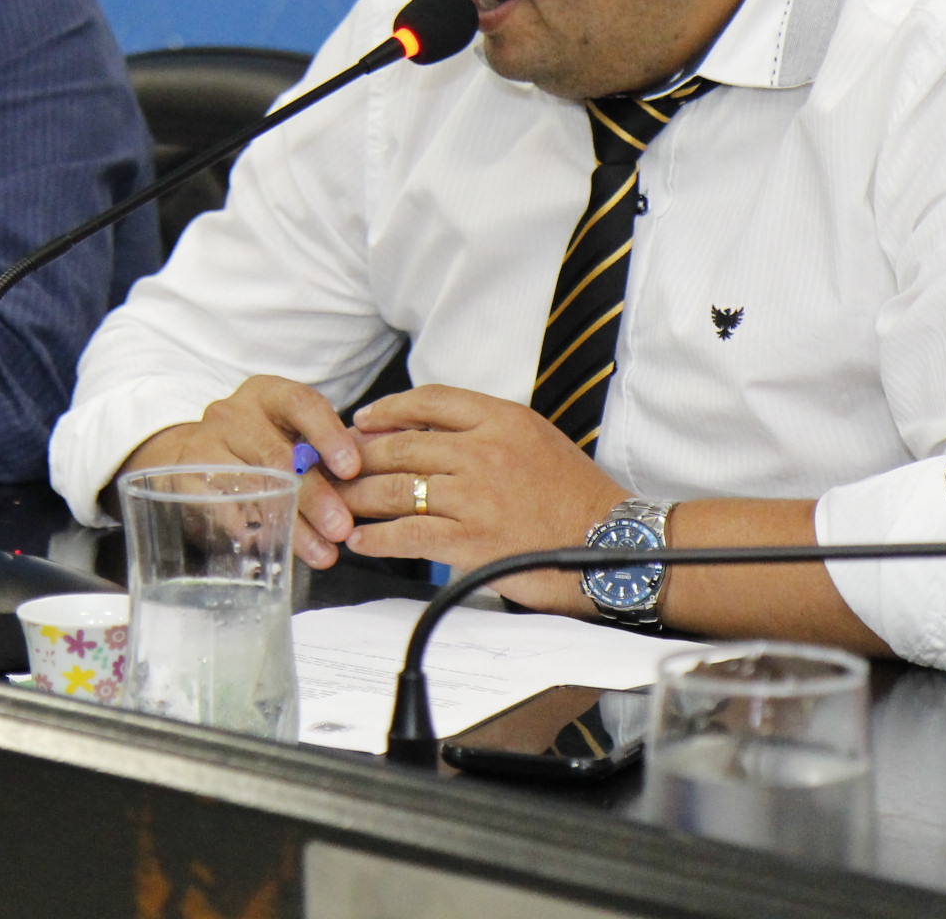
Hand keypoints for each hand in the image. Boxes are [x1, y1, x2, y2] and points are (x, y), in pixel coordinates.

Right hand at [115, 375, 364, 567]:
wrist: (191, 458)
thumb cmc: (258, 448)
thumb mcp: (288, 437)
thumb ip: (323, 456)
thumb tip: (370, 490)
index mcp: (267, 395)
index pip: (301, 403)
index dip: (328, 435)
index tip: (351, 469)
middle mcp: (233, 414)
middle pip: (277, 454)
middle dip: (314, 496)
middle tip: (342, 528)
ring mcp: (205, 445)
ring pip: (252, 487)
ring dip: (292, 525)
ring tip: (323, 553)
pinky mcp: (182, 479)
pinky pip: (221, 510)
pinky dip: (253, 534)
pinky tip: (277, 552)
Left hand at [336, 384, 628, 613]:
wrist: (611, 543)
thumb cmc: (575, 496)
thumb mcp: (535, 439)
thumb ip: (486, 430)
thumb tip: (429, 433)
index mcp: (501, 419)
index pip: (429, 401)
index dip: (387, 409)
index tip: (363, 419)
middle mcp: (484, 450)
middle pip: (400, 445)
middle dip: (358, 455)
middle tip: (334, 465)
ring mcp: (475, 496)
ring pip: (394, 488)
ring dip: (356, 496)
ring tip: (336, 504)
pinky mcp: (470, 541)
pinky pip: (407, 535)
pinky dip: (376, 537)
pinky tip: (360, 540)